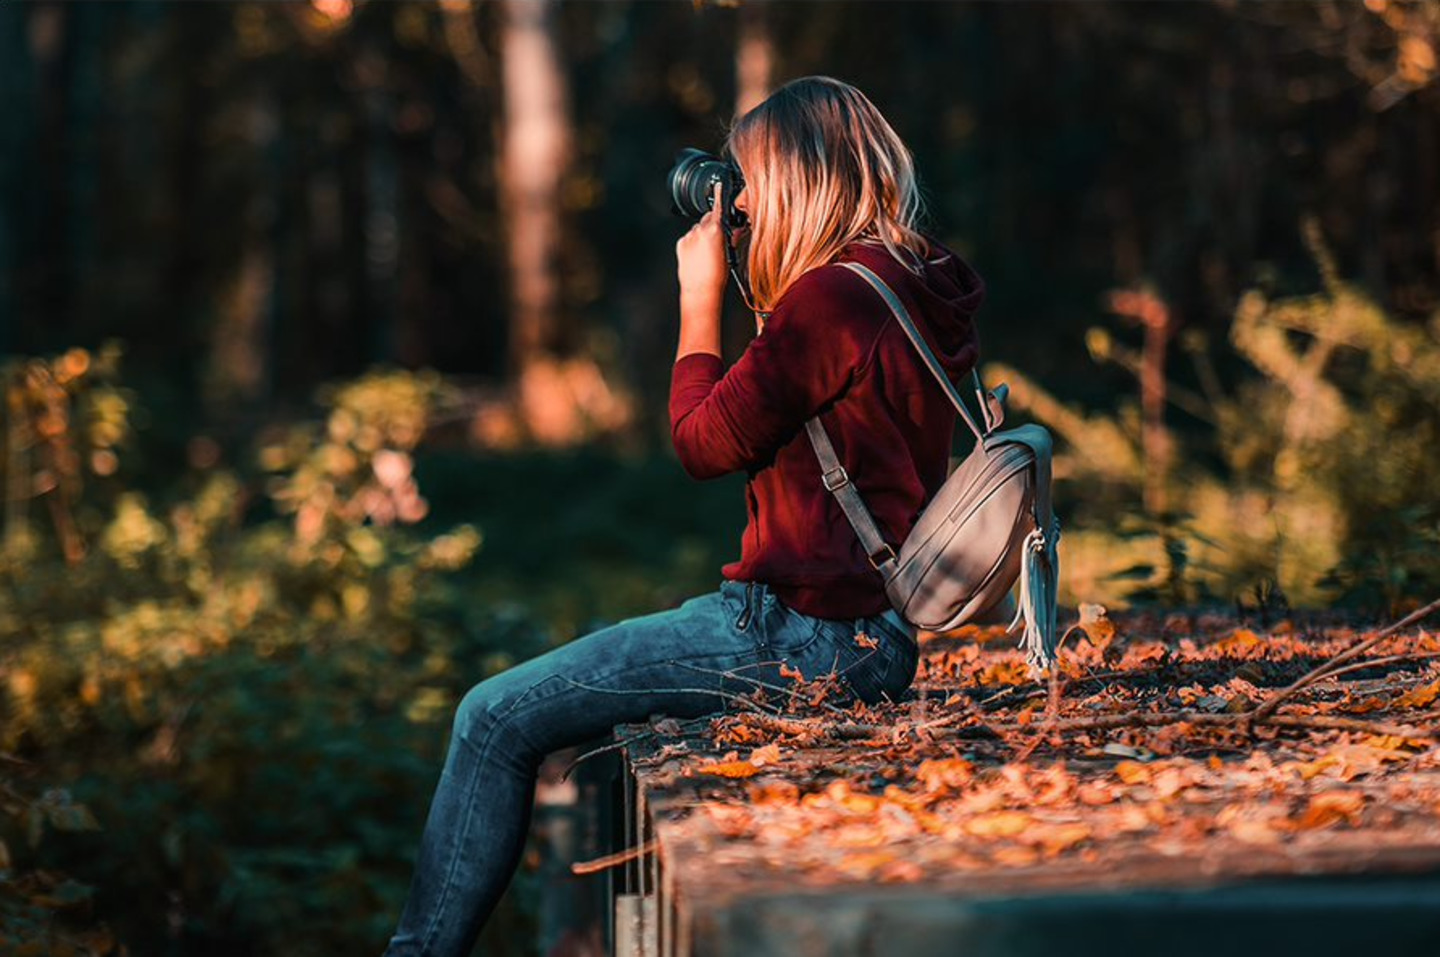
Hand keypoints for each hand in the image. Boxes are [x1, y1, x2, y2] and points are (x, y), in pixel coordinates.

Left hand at [675, 182, 729, 304]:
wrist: (700, 290)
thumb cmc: (716, 276)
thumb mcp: (729, 255)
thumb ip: (730, 238)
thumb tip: (734, 231)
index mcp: (714, 230)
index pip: (717, 206)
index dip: (719, 195)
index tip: (719, 185)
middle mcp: (699, 230)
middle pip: (708, 218)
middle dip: (712, 224)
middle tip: (717, 241)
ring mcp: (689, 236)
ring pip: (698, 229)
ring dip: (703, 235)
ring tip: (707, 253)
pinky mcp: (680, 244)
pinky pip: (689, 238)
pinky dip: (694, 243)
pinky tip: (698, 256)